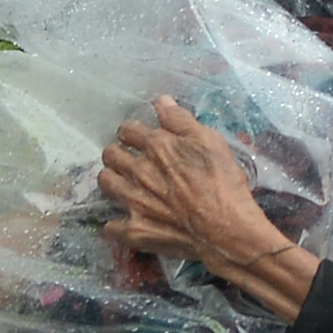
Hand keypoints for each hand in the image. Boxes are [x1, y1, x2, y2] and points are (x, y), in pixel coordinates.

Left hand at [98, 97, 317, 317]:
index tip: (137, 138)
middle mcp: (139, 171)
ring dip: (111, 180)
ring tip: (123, 184)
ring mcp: (133, 201)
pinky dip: (114, 225)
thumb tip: (161, 102)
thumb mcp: (211, 142)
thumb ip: (182, 120)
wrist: (227, 230)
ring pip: (105, 183)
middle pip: (110, 155)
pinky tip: (124, 222)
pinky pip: (110, 227)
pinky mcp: (135, 230)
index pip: (127, 130)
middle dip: (117, 154)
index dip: (131, 132)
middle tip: (129, 160)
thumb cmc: (224, 183)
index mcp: (156, 146)